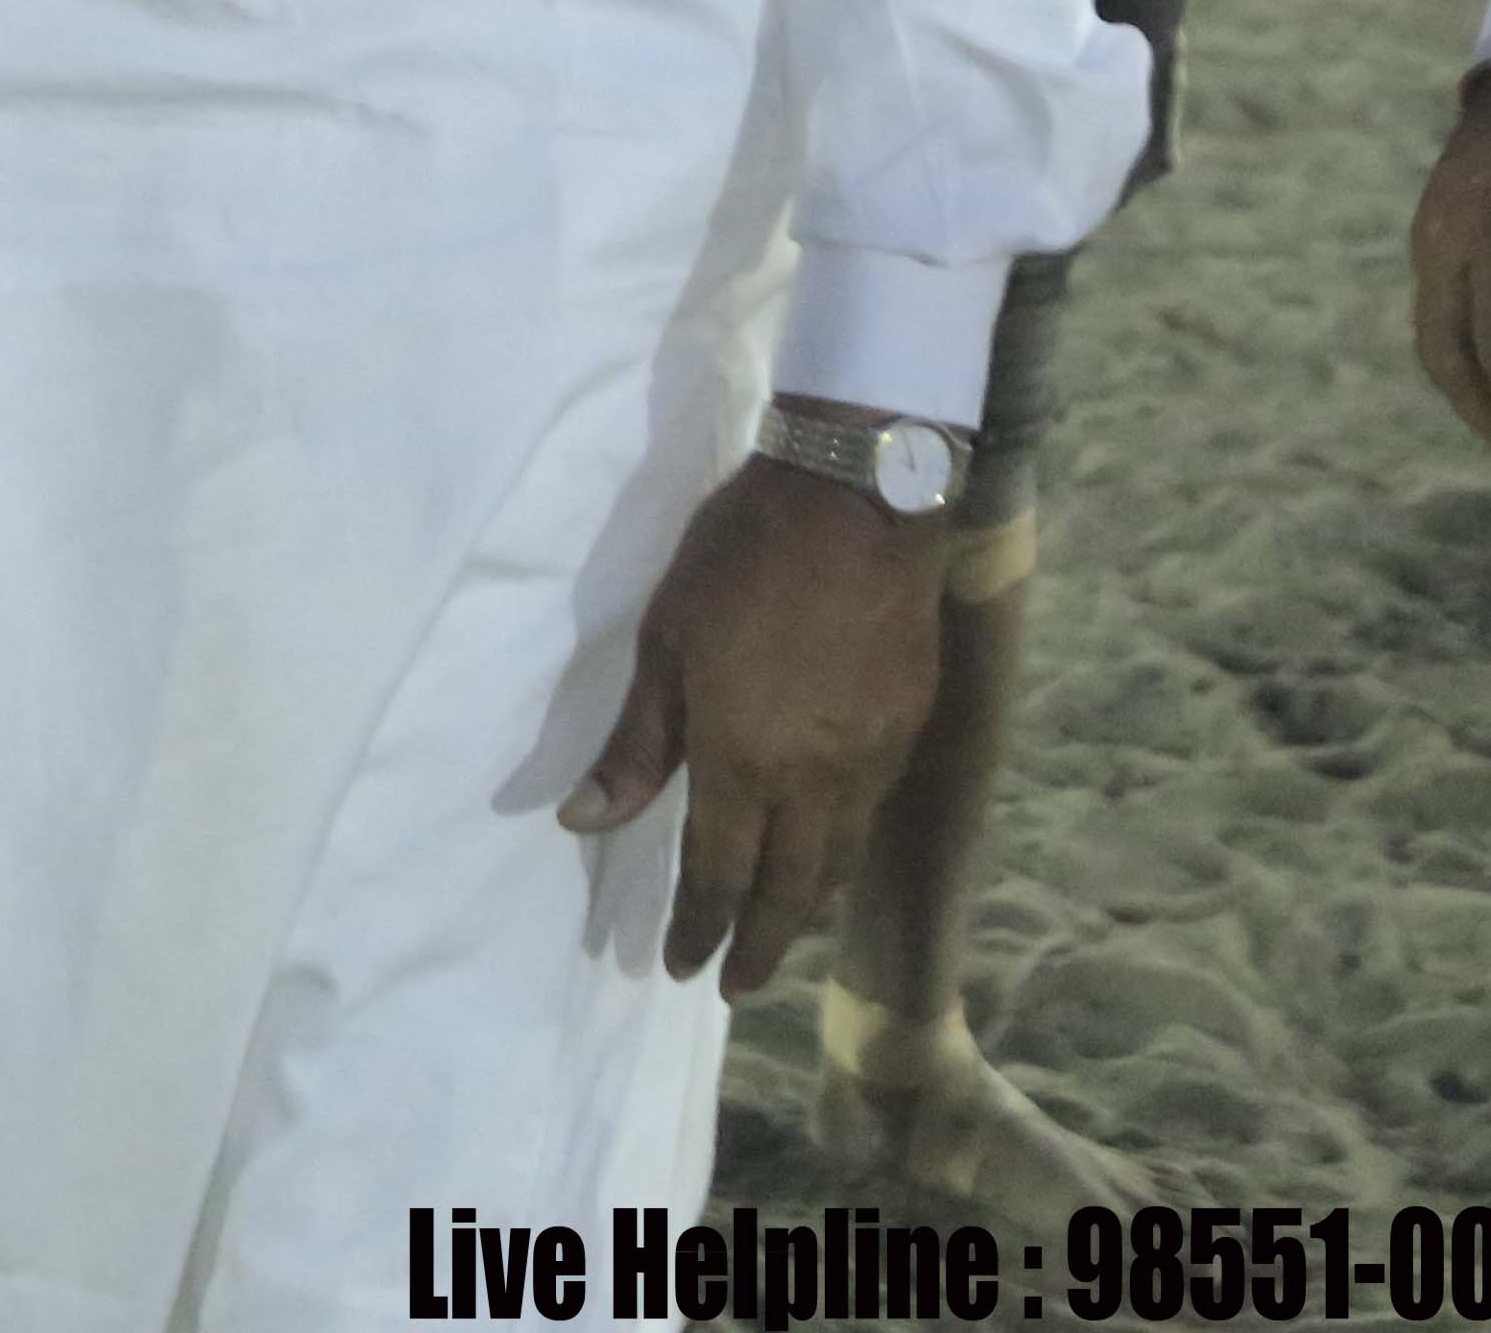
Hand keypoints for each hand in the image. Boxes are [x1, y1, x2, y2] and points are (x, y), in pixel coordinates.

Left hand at [560, 437, 953, 996]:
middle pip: (789, 891)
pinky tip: (827, 852)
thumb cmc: (740, 560)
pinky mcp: (905, 730)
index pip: (718, 874)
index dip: (699, 927)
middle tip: (736, 988)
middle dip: (758, 947)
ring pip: (837, 863)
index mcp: (745, 762)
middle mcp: (815, 783)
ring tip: (778, 933)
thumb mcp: (666, 643)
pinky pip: (869, 817)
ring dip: (803, 908)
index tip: (681, 967)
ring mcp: (869, 760)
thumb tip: (585, 820)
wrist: (858, 502)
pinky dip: (842, 854)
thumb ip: (637, 743)